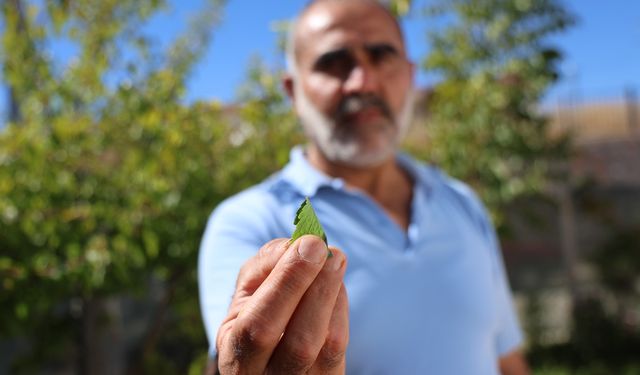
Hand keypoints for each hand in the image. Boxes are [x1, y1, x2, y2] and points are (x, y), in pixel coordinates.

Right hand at [216, 235, 348, 373]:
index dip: (287, 283)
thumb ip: (264, 266)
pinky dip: (341, 306)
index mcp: (236, 356)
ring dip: (333, 293)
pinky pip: (341, 347)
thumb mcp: (246, 295)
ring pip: (326, 345)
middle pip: (299, 344)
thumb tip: (298, 245)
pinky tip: (335, 284)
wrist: (273, 363)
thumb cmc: (256, 315)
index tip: (308, 244)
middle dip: (316, 289)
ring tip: (335, 259)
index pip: (258, 326)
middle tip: (328, 250)